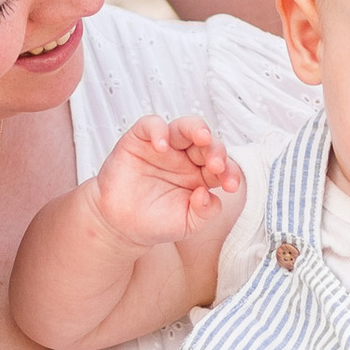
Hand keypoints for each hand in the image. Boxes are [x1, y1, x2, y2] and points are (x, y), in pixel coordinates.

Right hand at [87, 116, 242, 250]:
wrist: (120, 225)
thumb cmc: (155, 222)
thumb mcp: (187, 224)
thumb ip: (205, 213)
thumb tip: (208, 195)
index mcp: (201, 176)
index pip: (222, 166)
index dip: (230, 172)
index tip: (230, 185)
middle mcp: (185, 158)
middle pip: (207, 144)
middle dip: (216, 151)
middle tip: (216, 165)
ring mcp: (164, 147)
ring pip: (184, 127)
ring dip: (196, 129)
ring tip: (202, 137)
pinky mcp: (139, 141)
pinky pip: (151, 125)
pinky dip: (158, 130)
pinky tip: (162, 146)